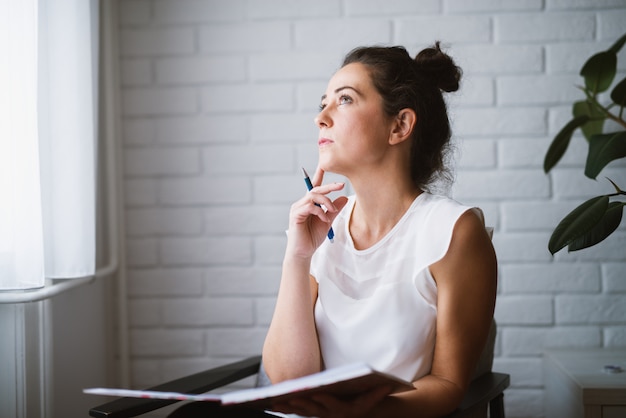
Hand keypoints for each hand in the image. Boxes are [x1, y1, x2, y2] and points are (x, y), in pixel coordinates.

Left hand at [271, 385, 392, 417]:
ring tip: (275, 401)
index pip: (335, 406)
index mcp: (346, 410)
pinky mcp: (312, 412)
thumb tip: (387, 384)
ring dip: (289, 408)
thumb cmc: (366, 397)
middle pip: (315, 411)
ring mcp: (321, 415)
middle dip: (301, 404)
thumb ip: (378, 392)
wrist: (362, 408)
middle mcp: (332, 415)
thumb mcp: (373, 395)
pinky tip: (272, 403)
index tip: (317, 393)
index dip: (325, 401)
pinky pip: (297, 411)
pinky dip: (285, 408)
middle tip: (289, 396)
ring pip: (303, 412)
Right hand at [286, 167, 347, 258]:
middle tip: (341, 185)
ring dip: (326, 202)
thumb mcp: (328, 221)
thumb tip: (344, 198)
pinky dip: (320, 212)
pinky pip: (309, 207)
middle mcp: (302, 203)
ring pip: (313, 196)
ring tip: (332, 211)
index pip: (315, 186)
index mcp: (309, 203)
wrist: (303, 252)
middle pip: (316, 189)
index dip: (319, 174)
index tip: (325, 164)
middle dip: (329, 186)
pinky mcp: (295, 215)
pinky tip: (325, 219)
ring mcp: (297, 208)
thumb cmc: (312, 237)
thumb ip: (334, 210)